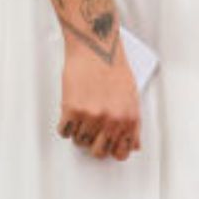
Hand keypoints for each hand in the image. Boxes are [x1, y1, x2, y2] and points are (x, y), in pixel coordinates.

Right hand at [58, 39, 140, 161]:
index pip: (122, 152)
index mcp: (129, 118)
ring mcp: (92, 116)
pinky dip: (65, 124)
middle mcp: (112, 120)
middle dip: (93, 143)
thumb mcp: (132, 95)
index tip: (107, 145)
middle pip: (98, 152)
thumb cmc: (113, 66)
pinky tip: (70, 113)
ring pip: (79, 142)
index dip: (113, 150)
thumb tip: (133, 146)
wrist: (96, 46)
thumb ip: (133, 123)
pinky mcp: (73, 110)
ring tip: (81, 114)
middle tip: (90, 129)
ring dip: (78, 131)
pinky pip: (64, 131)